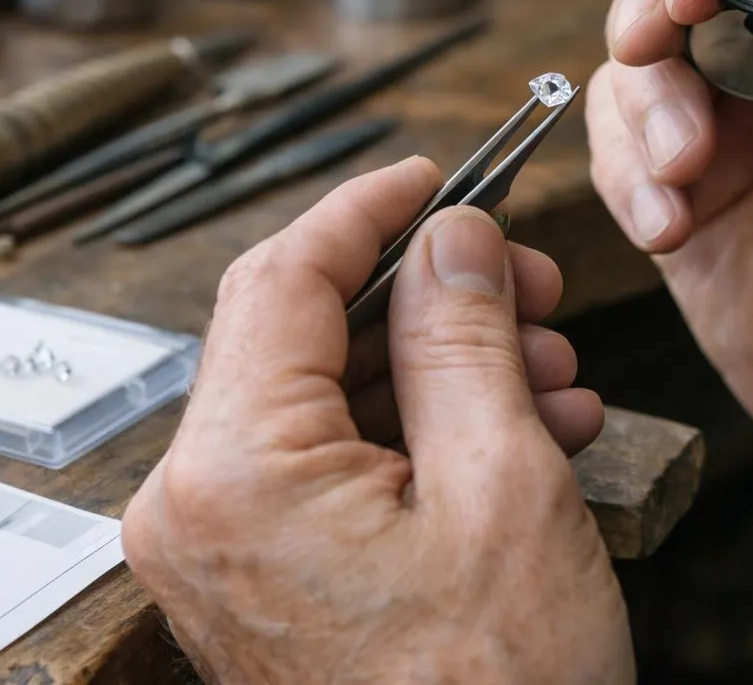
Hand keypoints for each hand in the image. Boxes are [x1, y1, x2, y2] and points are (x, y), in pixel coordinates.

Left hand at [123, 159, 632, 683]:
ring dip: (443, 367)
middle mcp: (201, 507)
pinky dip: (423, 434)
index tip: (433, 174)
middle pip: (307, 334)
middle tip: (528, 282)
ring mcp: (227, 548)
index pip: (280, 276)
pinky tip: (521, 428)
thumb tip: (452, 238)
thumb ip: (464, 335)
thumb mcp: (503, 484)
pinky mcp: (266, 576)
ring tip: (551, 373)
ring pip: (333, 398)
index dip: (366, 207)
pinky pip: (337, 466)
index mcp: (234, 472)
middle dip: (429, 297)